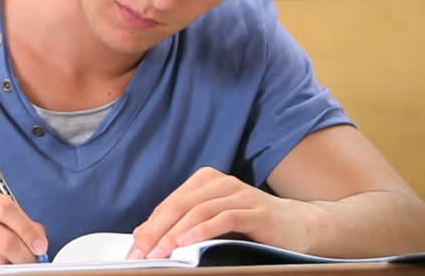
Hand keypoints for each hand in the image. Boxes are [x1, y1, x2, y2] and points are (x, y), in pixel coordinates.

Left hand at [129, 167, 324, 259]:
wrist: (302, 226)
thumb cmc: (253, 225)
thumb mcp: (215, 222)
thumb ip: (186, 224)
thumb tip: (148, 237)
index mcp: (204, 181)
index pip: (169, 205)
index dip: (149, 227)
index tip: (133, 249)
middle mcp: (219, 183)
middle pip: (178, 207)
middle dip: (155, 232)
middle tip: (140, 254)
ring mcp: (238, 194)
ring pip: (197, 212)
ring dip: (174, 235)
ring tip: (159, 253)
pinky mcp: (255, 210)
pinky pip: (223, 218)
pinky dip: (202, 231)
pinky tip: (187, 243)